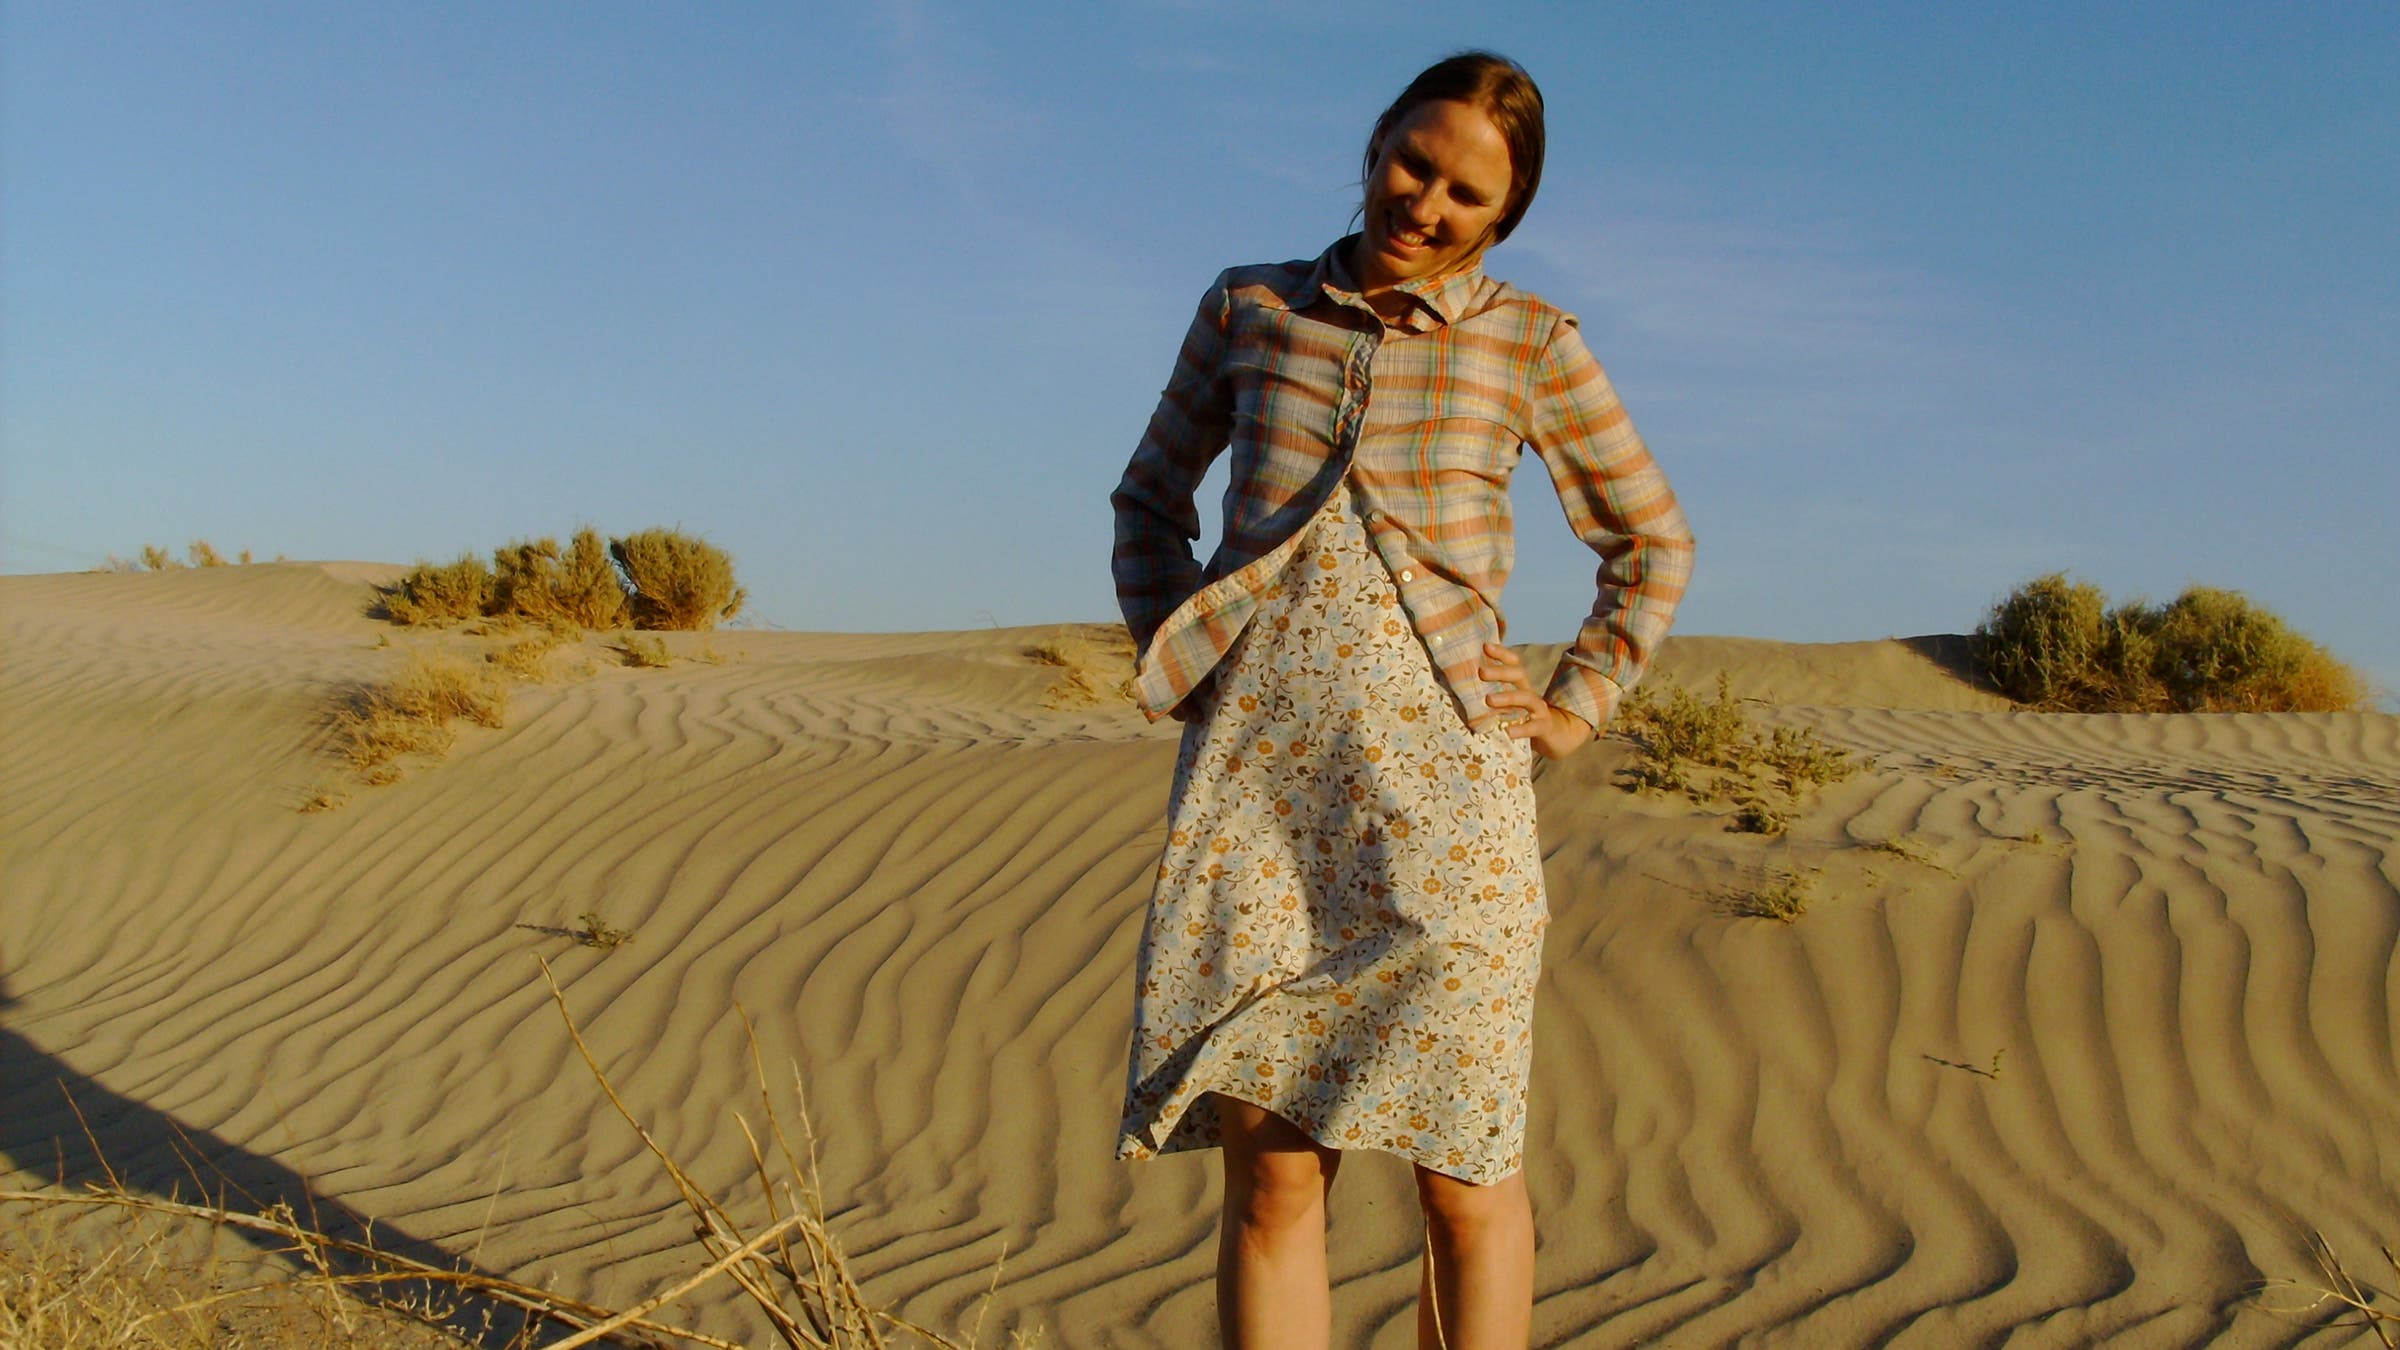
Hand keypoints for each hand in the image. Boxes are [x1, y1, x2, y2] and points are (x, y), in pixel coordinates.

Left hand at [1480, 643, 1592, 759]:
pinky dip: (1521, 729)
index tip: (1485, 646)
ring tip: (1489, 700)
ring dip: (1507, 697)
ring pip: (1526, 698)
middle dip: (1500, 671)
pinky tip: (1508, 732)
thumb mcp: (1509, 703)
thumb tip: (1463, 685)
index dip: (1502, 653)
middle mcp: (1530, 693)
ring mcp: (1539, 710)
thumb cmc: (1524, 718)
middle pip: (1519, 675)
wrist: (1555, 737)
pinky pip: (1533, 727)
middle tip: (1481, 672)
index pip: (1513, 664)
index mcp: (1521, 685)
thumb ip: (1493, 693)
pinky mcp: (1544, 727)